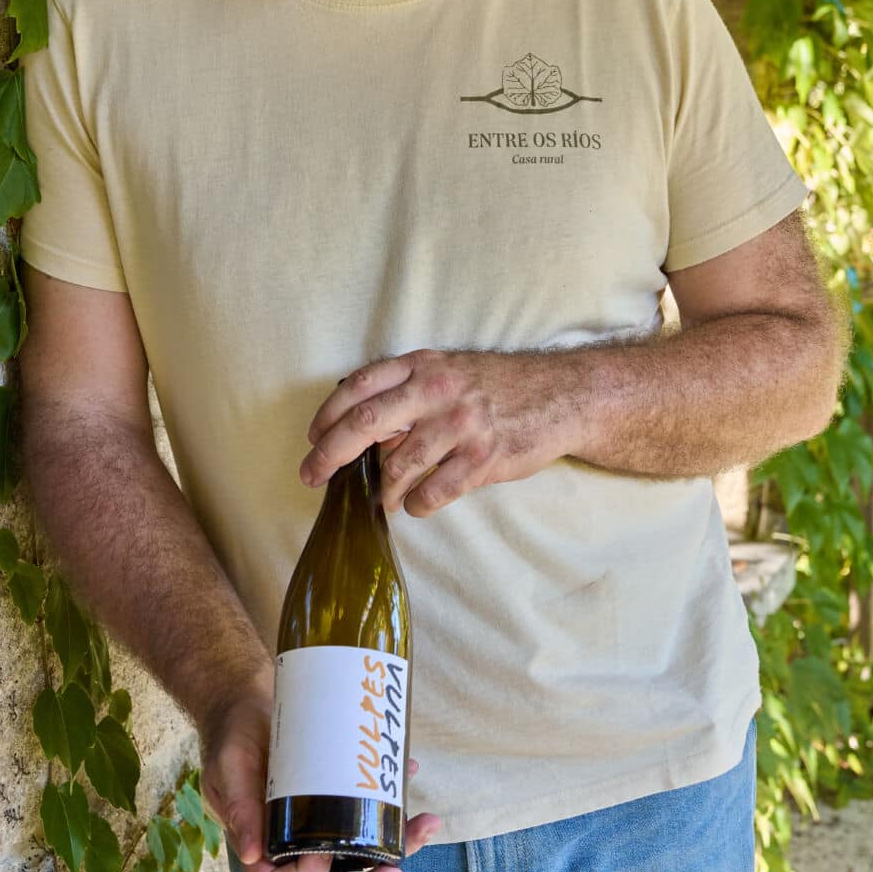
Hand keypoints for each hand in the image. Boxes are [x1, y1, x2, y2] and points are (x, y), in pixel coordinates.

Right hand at [199, 688, 438, 871]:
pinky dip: (395, 806)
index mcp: (260, 852)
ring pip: (359, 861)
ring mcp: (320, 833)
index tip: (321, 855)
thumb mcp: (229, 770)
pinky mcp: (340, 807)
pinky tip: (410, 771)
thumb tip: (252, 856)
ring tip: (426, 824)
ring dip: (397, 849)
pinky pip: (370, 821)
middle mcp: (292, 852)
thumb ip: (239, 807)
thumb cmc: (233, 742)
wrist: (250, 708)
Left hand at [300, 347, 574, 515]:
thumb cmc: (498, 387)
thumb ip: (409, 394)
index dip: (327, 414)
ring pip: (398, 466)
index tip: (313, 437)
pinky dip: (417, 505)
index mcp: (423, 366)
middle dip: (329, 454)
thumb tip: (365, 433)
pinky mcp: (484, 457)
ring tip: (385, 500)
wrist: (560, 394)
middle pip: (364, 424)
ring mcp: (461, 424)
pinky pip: (434, 492)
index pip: (358, 386)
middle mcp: (438, 390)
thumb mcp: (450, 371)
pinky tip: (417, 505)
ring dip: (384, 490)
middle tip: (312, 475)